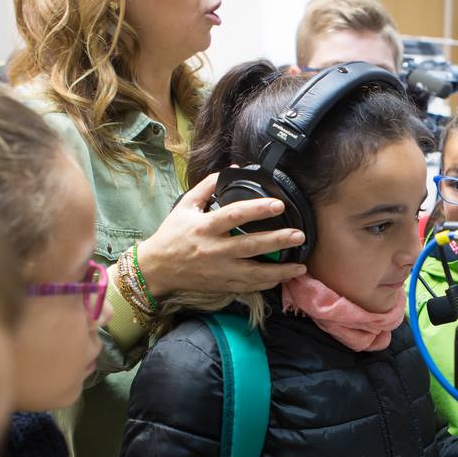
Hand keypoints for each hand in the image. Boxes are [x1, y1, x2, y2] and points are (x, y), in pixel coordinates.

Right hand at [137, 173, 307, 297]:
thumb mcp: (186, 206)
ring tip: (301, 267)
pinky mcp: (221, 285)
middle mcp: (213, 250)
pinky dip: (266, 283)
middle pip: (250, 245)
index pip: (234, 215)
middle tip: (299, 235)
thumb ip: (208, 186)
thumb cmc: (172, 235)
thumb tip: (233, 169)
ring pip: (254, 273)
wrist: (157, 268)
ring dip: (279, 271)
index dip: (258, 209)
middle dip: (277, 241)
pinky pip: (248, 287)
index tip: (279, 204)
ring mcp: (219, 271)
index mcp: (204, 227)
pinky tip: (282, 278)